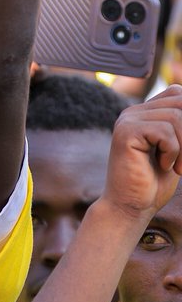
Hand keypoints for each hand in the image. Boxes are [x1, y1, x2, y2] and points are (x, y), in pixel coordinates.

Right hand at [103, 87, 181, 221]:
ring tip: (179, 167)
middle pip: (180, 103)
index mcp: (145, 112)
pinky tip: (164, 165)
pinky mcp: (125, 133)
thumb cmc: (155, 182)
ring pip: (176, 117)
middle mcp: (134, 111)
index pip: (178, 93)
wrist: (130, 207)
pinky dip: (173, 152)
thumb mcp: (177, 149)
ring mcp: (127, 120)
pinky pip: (164, 132)